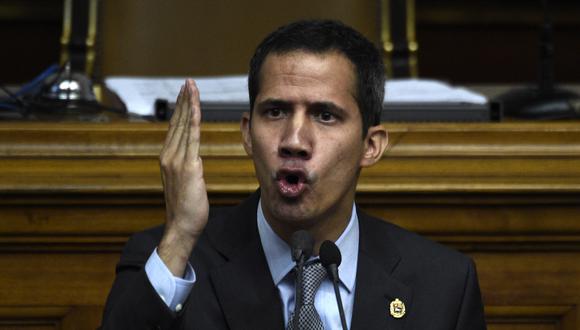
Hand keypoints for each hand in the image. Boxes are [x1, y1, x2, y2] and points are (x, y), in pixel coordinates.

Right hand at [158, 79, 208, 276]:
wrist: (181, 226)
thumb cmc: (187, 208)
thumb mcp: (187, 183)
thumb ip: (189, 168)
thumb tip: (195, 160)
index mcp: (167, 159)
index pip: (175, 128)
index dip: (180, 110)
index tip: (185, 94)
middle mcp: (168, 156)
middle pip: (177, 122)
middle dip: (184, 101)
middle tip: (188, 82)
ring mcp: (175, 160)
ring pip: (183, 126)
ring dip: (188, 104)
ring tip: (191, 87)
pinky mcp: (187, 166)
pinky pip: (191, 138)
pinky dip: (192, 120)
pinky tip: (195, 108)